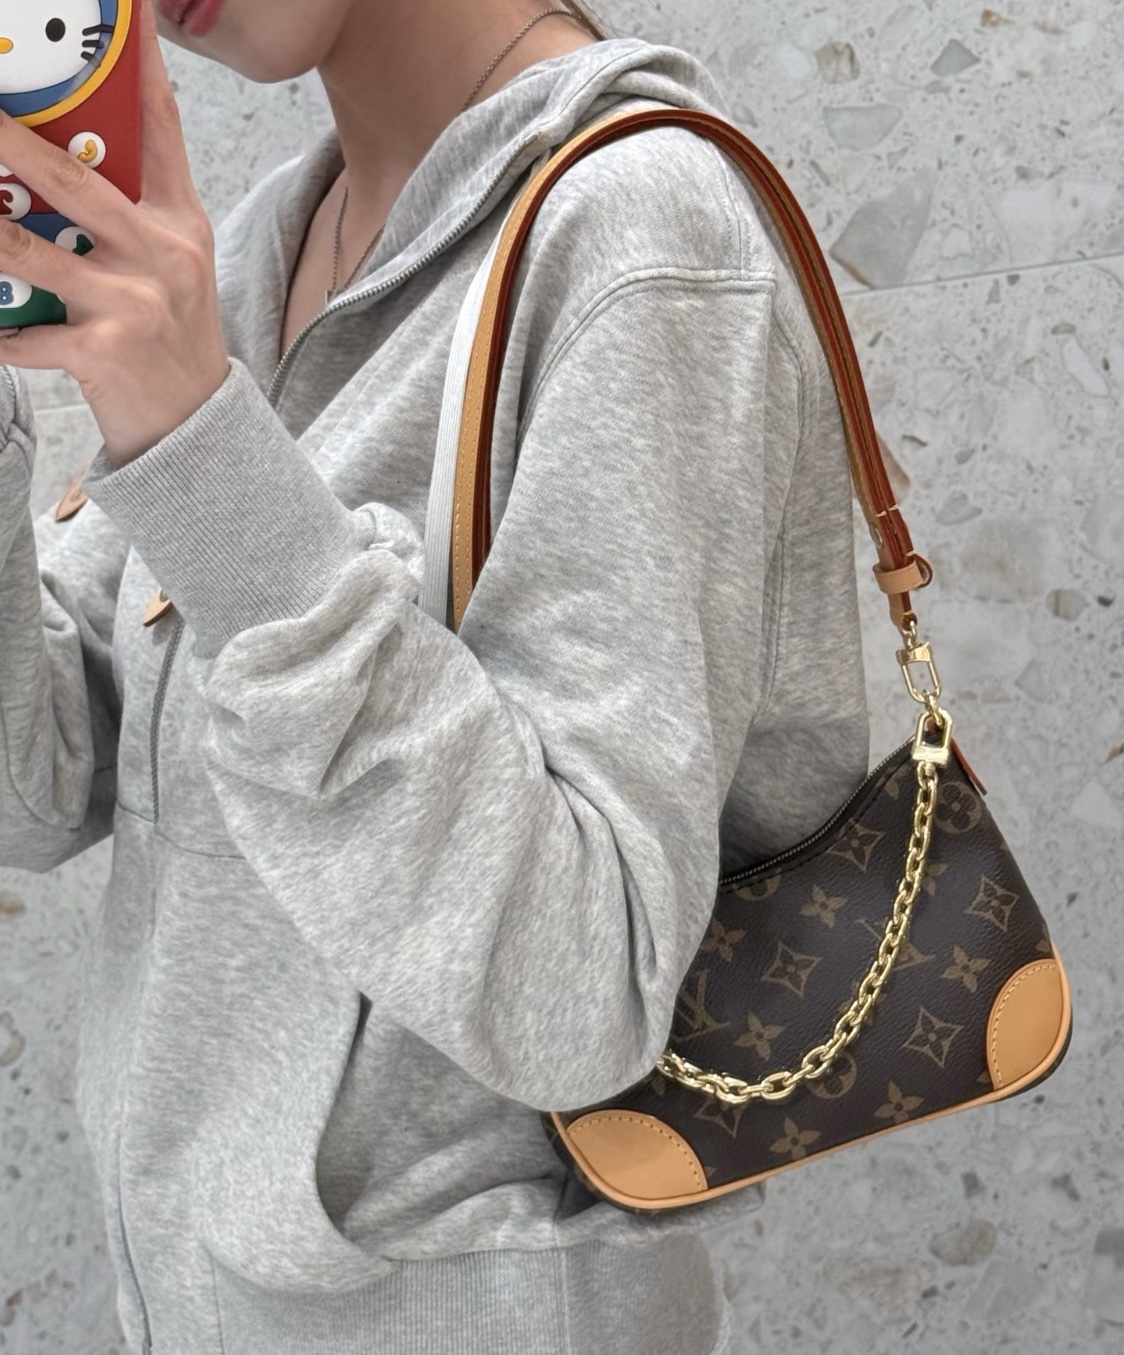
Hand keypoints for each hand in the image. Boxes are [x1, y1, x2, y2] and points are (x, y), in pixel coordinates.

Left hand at [0, 0, 229, 467]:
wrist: (198, 427)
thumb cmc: (173, 338)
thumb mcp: (170, 266)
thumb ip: (128, 211)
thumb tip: (51, 161)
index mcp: (180, 223)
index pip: (160, 127)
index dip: (139, 64)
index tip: (127, 10)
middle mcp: (162, 254)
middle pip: (71, 177)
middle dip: (6, 139)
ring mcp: (133, 302)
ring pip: (26, 249)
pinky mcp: (104, 350)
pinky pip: (24, 334)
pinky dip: (1, 337)